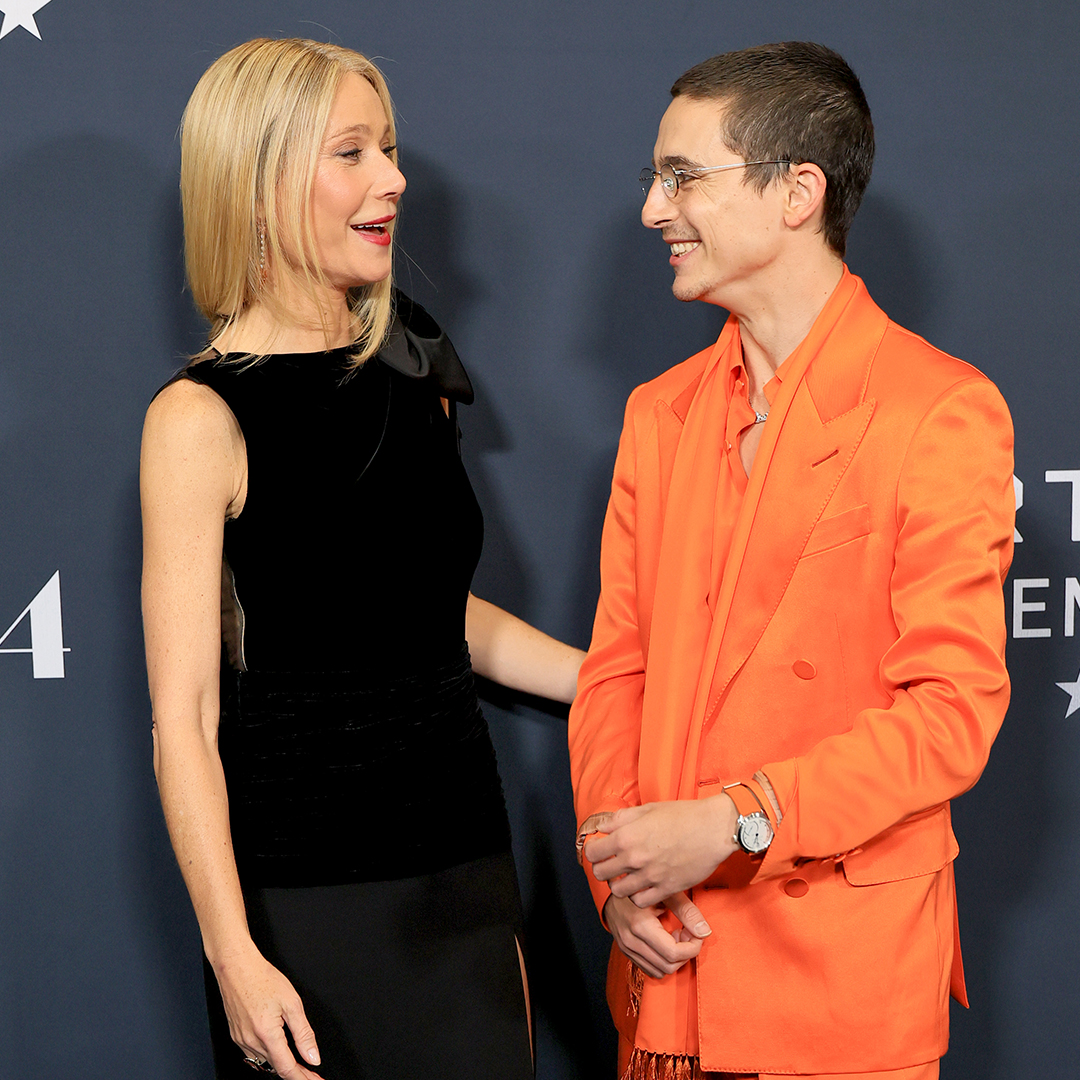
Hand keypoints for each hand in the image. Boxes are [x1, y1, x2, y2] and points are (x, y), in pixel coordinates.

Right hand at [212, 945, 322, 1078]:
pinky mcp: (236, 1035)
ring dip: (282, 1064)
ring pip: (265, 1061)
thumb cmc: (262, 978)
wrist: (237, 967)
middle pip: (276, 1067)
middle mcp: (250, 1041)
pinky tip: (278, 1049)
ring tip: (299, 1063)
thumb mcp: (292, 1003)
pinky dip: (269, 1054)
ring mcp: (241, 1040)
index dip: (303, 1078)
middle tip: (311, 1073)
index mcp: (266, 1034)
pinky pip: (254, 1053)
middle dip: (296, 1073)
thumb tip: (313, 1056)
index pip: (287, 1068)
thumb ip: (304, 1033)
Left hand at [584, 795, 737, 907]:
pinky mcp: (666, 888)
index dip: (593, 851)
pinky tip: (644, 885)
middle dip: (603, 869)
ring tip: (628, 876)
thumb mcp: (648, 809)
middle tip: (612, 864)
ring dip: (620, 884)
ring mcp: (650, 876)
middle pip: (601, 874)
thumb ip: (621, 819)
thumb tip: (603, 827)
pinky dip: (638, 895)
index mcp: (627, 836)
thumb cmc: (683, 815)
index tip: (599, 850)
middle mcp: (634, 858)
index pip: (592, 853)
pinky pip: (641, 901)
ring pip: (619, 891)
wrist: (714, 829)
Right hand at [603, 891, 710, 978]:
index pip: (673, 953)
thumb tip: (705, 932)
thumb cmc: (642, 887)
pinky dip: (664, 961)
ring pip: (660, 971)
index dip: (692, 947)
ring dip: (675, 959)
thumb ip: (686, 911)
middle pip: (669, 965)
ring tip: (676, 936)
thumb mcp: (666, 893)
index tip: (696, 933)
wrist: (614, 889)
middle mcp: (631, 941)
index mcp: (640, 925)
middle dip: (685, 953)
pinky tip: (666, 942)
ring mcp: (627, 949)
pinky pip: (651, 970)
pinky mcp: (626, 953)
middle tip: (687, 933)